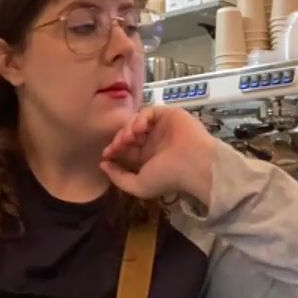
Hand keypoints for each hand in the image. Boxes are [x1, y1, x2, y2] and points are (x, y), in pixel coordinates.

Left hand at [100, 107, 215, 206]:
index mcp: (148, 156)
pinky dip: (140, 118)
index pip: (126, 148)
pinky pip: (148, 112)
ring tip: (129, 138)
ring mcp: (161, 127)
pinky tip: (139, 129)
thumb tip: (103, 165)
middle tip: (117, 145)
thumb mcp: (138, 185)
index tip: (106, 155)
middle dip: (119, 139)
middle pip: (129, 133)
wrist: (194, 164)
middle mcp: (154, 141)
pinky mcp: (169, 115)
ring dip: (128, 128)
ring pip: (136, 121)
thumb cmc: (168, 177)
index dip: (114, 149)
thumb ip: (119, 178)